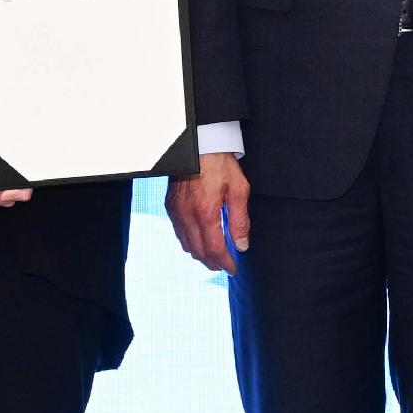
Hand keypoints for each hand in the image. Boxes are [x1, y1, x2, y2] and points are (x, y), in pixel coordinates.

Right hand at [170, 149, 253, 272]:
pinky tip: (200, 240)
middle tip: (225, 266)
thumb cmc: (221, 164)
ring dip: (201, 254)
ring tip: (215, 256)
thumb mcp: (239, 189)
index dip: (225, 262)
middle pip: (199, 251)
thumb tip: (241, 244)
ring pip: (187, 245)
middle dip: (213, 263)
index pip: (215, 248)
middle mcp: (187, 214)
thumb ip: (240, 220)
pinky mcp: (170, 206)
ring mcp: (176, 211)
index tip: (233, 269)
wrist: (200, 144)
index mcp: (206, 211)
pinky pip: (179, 233)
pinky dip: (190, 242)